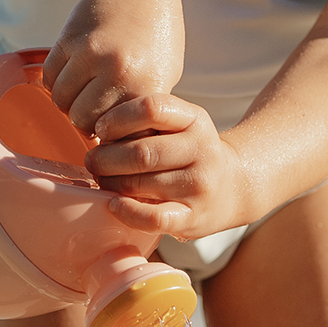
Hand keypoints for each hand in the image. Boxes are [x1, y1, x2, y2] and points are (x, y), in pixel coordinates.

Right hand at [42, 0, 182, 138]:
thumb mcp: (163, 77)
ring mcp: (91, 55)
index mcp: (147, 87)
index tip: (111, 131)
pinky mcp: (69, 40)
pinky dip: (55, 81)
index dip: (111, 137)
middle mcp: (119, 73)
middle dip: (85, 120)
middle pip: (82, 121)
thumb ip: (140, 110)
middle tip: (94, 107)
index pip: (117, 135)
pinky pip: (49, 78)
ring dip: (68, 101)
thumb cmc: (155, 37)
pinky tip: (72, 72)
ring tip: (83, 89)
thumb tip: (119, 145)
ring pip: (62, 101)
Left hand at [86, 94, 258, 239]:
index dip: (117, 118)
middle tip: (93, 162)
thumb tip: (99, 133)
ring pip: (140, 183)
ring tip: (103, 181)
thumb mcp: (181, 125)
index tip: (101, 130)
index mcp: (195, 120)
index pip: (151, 108)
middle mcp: (202, 151)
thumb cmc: (191, 153)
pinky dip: (128, 212)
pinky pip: (154, 218)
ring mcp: (199, 186)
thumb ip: (148, 121)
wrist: (234, 187)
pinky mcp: (193, 217)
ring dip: (110, 184)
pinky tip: (114, 205)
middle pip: (140, 152)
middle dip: (105, 158)